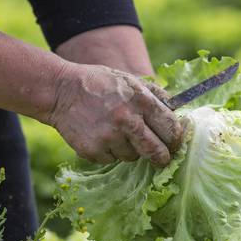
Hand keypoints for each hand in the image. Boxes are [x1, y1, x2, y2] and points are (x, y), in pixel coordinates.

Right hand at [47, 62, 182, 165]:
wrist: (61, 90)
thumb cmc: (101, 85)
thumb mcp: (131, 81)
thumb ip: (155, 96)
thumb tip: (178, 112)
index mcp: (141, 101)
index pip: (171, 128)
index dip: (177, 139)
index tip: (175, 143)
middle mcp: (127, 119)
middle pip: (156, 151)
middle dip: (162, 157)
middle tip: (161, 159)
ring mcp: (109, 136)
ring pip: (133, 157)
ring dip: (130, 150)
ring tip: (116, 132)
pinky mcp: (93, 149)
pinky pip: (111, 159)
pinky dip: (109, 152)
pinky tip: (101, 136)